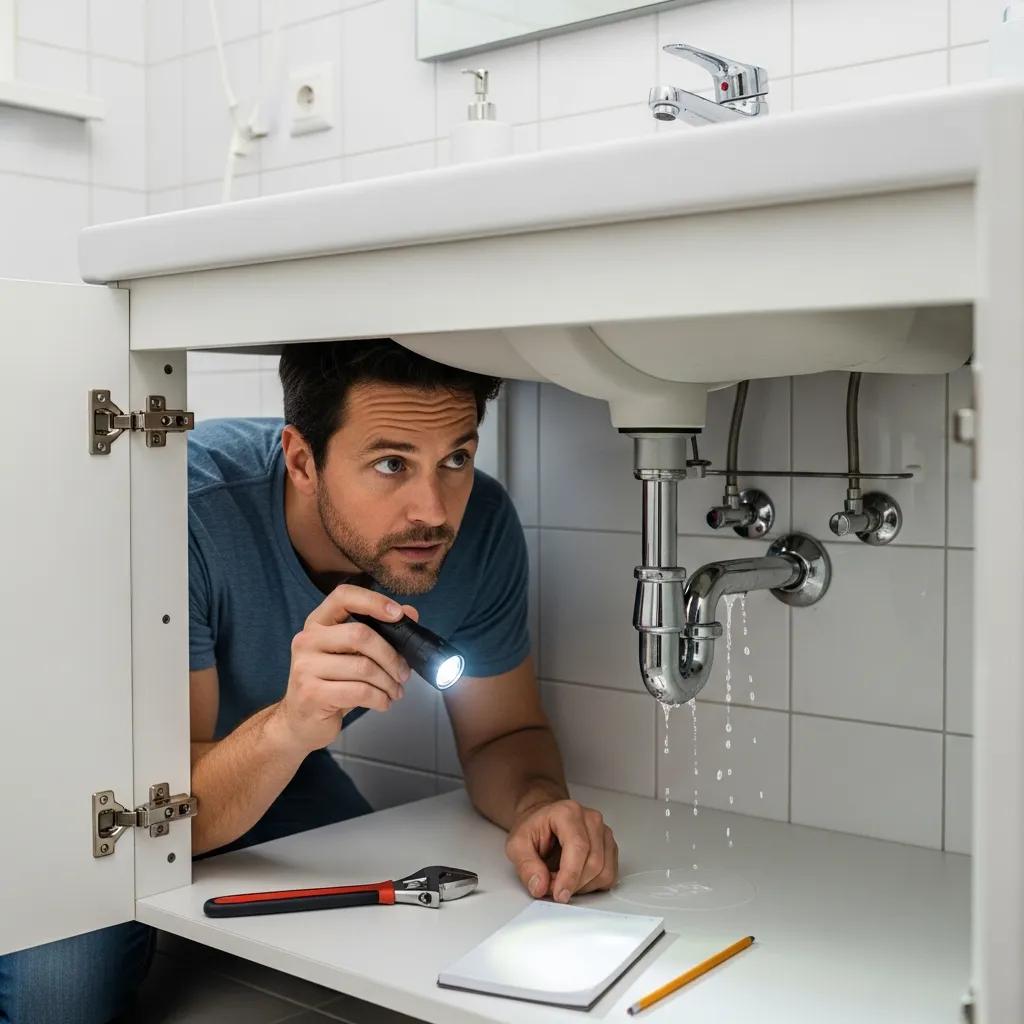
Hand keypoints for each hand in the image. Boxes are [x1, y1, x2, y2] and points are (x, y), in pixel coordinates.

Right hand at [273, 584, 419, 753]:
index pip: (343, 596)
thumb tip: (410, 612)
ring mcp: (305, 666)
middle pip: (360, 635)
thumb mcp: (353, 654)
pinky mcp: (311, 694)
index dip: (374, 601)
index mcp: (317, 623)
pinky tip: (383, 702)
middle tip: (404, 673)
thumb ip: (379, 632)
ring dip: (388, 682)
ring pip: (363, 667)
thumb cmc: (331, 684)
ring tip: (395, 691)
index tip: (398, 614)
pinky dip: (380, 698)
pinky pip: (359, 691)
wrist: (300, 722)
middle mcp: (306, 640)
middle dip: (391, 656)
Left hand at [505, 799, 618, 902]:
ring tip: (561, 878)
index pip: (578, 847)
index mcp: (568, 812)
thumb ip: (526, 865)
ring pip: (603, 872)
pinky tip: (575, 878)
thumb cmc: (534, 828)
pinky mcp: (609, 847)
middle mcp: (591, 819)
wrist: (544, 820)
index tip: (560, 894)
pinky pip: (609, 876)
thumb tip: (540, 885)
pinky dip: (592, 885)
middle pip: (593, 863)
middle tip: (551, 885)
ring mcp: (603, 832)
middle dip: (572, 883)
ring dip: (581, 886)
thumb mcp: (517, 844)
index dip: (570, 875)